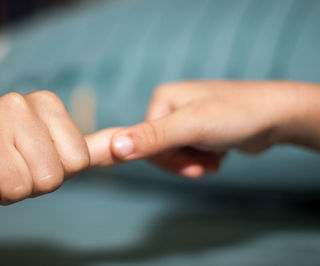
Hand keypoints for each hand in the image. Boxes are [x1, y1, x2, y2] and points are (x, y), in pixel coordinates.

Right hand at [0, 91, 90, 208]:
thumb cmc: (12, 153)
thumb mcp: (55, 146)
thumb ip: (92, 148)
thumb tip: (127, 144)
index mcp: (48, 103)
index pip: (78, 162)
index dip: (59, 172)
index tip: (38, 159)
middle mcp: (18, 104)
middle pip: (50, 179)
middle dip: (32, 186)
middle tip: (12, 167)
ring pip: (18, 191)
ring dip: (6, 192)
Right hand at [110, 81, 319, 177]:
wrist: (277, 116)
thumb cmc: (235, 115)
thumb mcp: (191, 127)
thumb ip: (152, 138)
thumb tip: (114, 147)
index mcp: (162, 99)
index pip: (144, 141)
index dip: (166, 160)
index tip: (191, 168)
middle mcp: (172, 106)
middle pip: (161, 150)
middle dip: (184, 162)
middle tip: (206, 164)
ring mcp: (187, 118)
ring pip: (177, 154)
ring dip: (196, 162)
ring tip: (216, 157)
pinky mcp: (201, 129)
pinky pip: (191, 153)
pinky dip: (204, 159)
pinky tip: (219, 153)